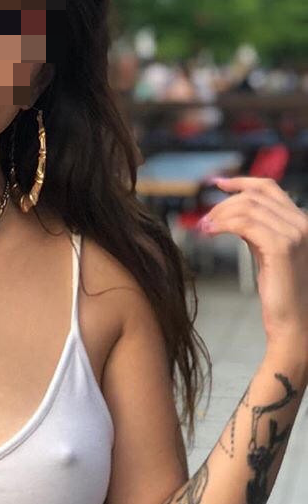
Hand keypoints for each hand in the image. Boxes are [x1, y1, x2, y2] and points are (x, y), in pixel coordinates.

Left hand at [198, 176, 307, 347]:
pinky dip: (223, 224)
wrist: (294, 322)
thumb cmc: (279, 290)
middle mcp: (303, 223)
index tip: (217, 183)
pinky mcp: (282, 247)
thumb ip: (257, 230)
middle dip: (223, 205)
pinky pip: (245, 224)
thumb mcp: (267, 251)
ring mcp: (295, 233)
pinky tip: (210, 233)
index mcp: (301, 221)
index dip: (241, 182)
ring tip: (204, 229)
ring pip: (247, 208)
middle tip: (204, 222)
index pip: (269, 187)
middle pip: (254, 196)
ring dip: (219, 215)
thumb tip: (232, 214)